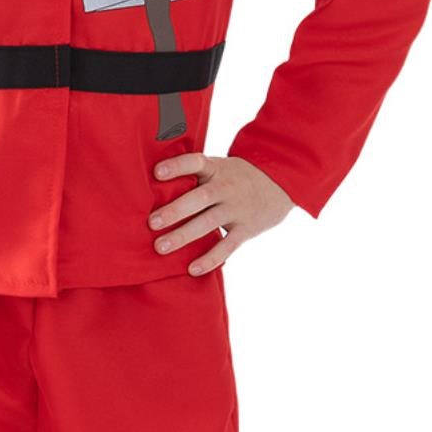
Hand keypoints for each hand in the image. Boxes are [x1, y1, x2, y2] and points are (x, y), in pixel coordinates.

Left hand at [148, 152, 295, 275]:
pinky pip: (227, 246)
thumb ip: (195, 174)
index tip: (157, 173)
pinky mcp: (246, 229)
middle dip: (174, 211)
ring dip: (184, 236)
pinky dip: (210, 258)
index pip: (196, 162)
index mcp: (216, 169)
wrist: (280, 183)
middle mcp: (226, 187)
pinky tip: (192, 269)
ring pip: (208, 223)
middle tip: (151, 223)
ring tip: (160, 247)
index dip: (177, 166)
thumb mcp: (220, 166)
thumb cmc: (236, 176)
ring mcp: (236, 209)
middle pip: (199, 198)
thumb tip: (153, 183)